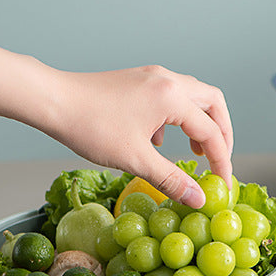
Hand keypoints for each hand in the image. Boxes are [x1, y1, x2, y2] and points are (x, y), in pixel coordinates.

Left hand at [44, 65, 232, 207]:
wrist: (52, 100)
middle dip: (221, 133)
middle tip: (219, 158)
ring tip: (195, 150)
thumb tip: (198, 199)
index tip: (222, 184)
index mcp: (173, 97)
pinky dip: (177, 117)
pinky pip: (171, 95)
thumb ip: (172, 180)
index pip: (211, 132)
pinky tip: (159, 139)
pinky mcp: (139, 79)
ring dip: (201, 123)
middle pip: (213, 103)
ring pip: (193, 96)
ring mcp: (153, 76)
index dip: (222, 161)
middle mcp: (168, 80)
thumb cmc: (91, 127)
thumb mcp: (135, 159)